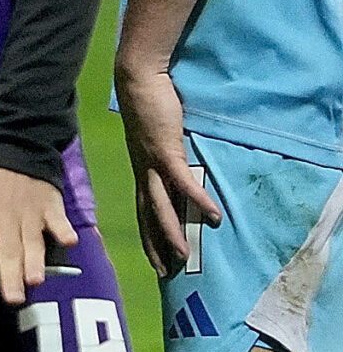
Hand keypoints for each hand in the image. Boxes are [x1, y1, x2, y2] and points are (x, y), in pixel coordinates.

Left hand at [0, 165, 77, 304]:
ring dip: (34, 261)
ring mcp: (29, 211)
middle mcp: (4, 217)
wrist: (12, 148)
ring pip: (32, 241)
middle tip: (13, 299)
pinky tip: (68, 242)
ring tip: (35, 281)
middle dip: (9, 276)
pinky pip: (58, 220)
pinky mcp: (50, 205)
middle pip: (7, 250)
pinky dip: (63, 230)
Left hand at [115, 64, 221, 277]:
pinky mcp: (166, 149)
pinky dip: (196, 198)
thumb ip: (166, 159)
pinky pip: (182, 180)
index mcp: (140, 169)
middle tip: (165, 272)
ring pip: (161, 204)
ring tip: (184, 255)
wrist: (138, 79)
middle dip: (155, 244)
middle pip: (148, 214)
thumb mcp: (156, 139)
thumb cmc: (149, 107)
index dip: (148, 236)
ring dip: (172, 230)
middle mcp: (143, 170)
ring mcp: (152, 161)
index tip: (155, 260)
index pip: (143, 210)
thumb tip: (181, 176)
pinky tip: (213, 216)